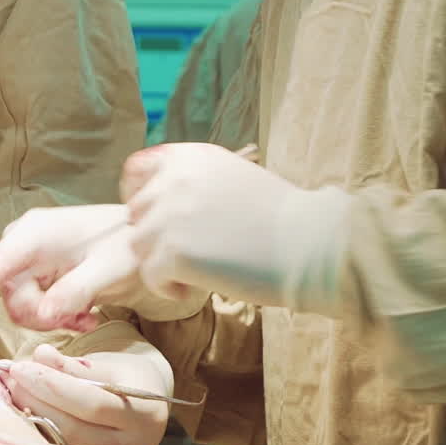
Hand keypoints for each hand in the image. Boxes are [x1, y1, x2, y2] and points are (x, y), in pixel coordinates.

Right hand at [0, 205, 203, 331]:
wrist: (145, 241)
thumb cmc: (127, 247)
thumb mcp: (106, 269)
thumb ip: (74, 290)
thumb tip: (42, 314)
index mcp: (34, 233)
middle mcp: (26, 241)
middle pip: (9, 293)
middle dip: (38, 314)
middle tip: (71, 319)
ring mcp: (33, 256)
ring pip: (22, 303)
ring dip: (51, 316)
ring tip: (85, 314)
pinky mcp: (42, 271)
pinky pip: (36, 303)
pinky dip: (57, 313)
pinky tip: (84, 313)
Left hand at [0, 344, 170, 444]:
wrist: (148, 410)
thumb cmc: (124, 380)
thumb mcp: (107, 364)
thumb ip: (73, 364)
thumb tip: (40, 355)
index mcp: (144, 412)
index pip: (91, 402)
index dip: (51, 385)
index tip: (20, 368)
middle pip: (74, 430)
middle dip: (36, 402)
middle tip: (11, 381)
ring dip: (32, 422)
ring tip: (14, 396)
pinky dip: (40, 442)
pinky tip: (25, 420)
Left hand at [121, 143, 348, 310]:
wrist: (310, 244)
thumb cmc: (280, 217)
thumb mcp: (231, 175)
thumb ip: (192, 181)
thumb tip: (157, 199)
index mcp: (188, 156)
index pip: (135, 170)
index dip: (138, 196)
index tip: (154, 218)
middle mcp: (174, 178)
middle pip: (135, 213)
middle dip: (154, 235)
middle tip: (186, 254)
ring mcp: (170, 214)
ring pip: (139, 246)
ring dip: (160, 263)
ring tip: (195, 273)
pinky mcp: (173, 252)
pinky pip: (150, 276)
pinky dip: (168, 288)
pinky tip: (196, 287)